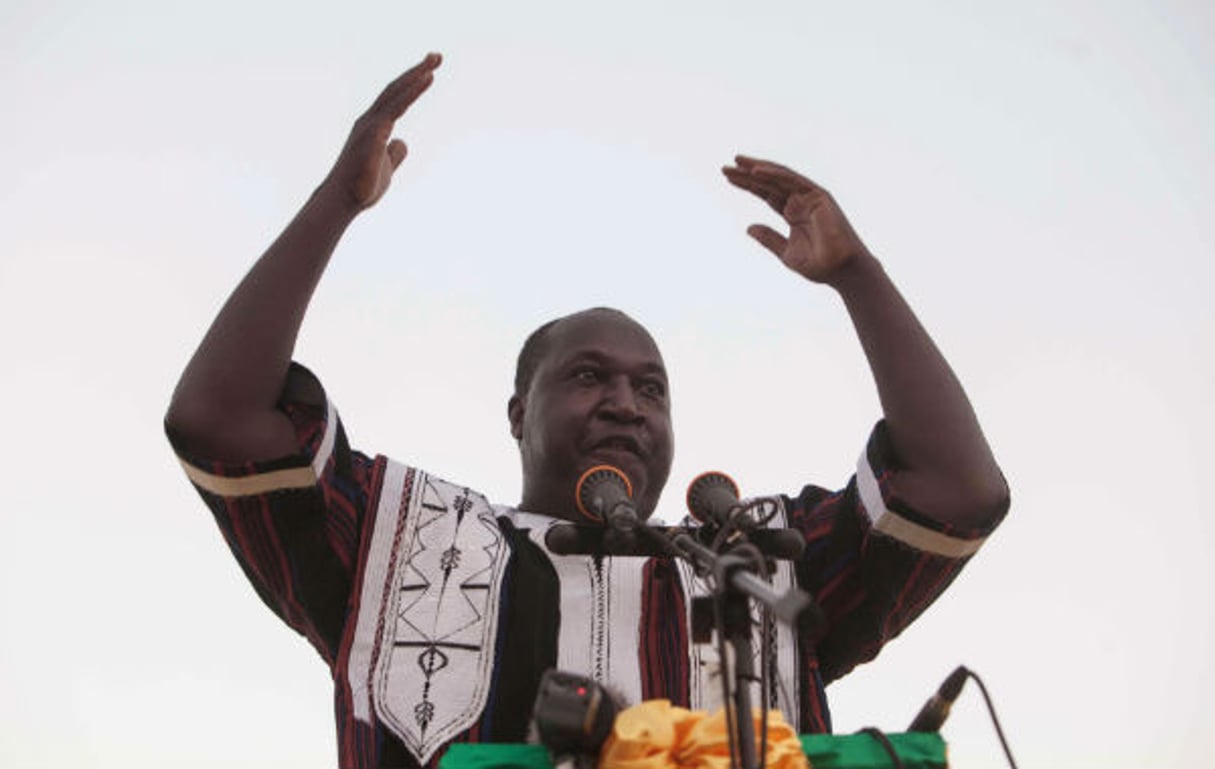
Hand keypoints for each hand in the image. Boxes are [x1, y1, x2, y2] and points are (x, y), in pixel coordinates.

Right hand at [324, 53, 441, 211]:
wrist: (343, 202)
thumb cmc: (362, 186)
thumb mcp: (387, 167)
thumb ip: (395, 152)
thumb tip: (402, 141)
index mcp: (375, 125)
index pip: (397, 97)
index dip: (413, 81)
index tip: (432, 68)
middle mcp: (369, 122)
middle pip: (395, 90)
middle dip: (416, 71)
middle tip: (438, 55)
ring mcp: (367, 130)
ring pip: (392, 100)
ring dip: (412, 84)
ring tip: (430, 70)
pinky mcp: (367, 143)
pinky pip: (386, 121)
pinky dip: (402, 104)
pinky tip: (415, 93)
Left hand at [722, 155, 870, 283]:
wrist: (841, 270)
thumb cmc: (819, 265)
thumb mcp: (786, 253)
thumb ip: (769, 239)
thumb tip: (749, 228)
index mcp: (792, 214)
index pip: (766, 194)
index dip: (748, 185)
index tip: (728, 179)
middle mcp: (800, 201)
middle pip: (769, 183)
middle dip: (747, 174)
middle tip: (725, 168)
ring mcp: (809, 197)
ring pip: (779, 177)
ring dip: (757, 169)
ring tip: (736, 163)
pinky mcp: (818, 195)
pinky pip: (792, 180)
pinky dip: (774, 174)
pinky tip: (756, 171)